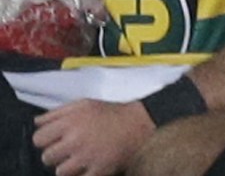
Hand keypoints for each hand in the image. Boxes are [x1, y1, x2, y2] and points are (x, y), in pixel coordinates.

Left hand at [33, 99, 154, 175]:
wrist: (139, 124)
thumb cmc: (111, 113)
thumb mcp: (84, 104)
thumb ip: (57, 112)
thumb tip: (37, 122)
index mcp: (71, 122)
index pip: (38, 139)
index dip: (45, 140)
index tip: (54, 139)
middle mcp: (76, 140)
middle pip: (47, 157)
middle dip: (56, 154)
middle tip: (69, 149)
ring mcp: (87, 157)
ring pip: (60, 172)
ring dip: (68, 167)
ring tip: (80, 158)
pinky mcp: (98, 170)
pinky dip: (82, 174)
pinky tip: (89, 165)